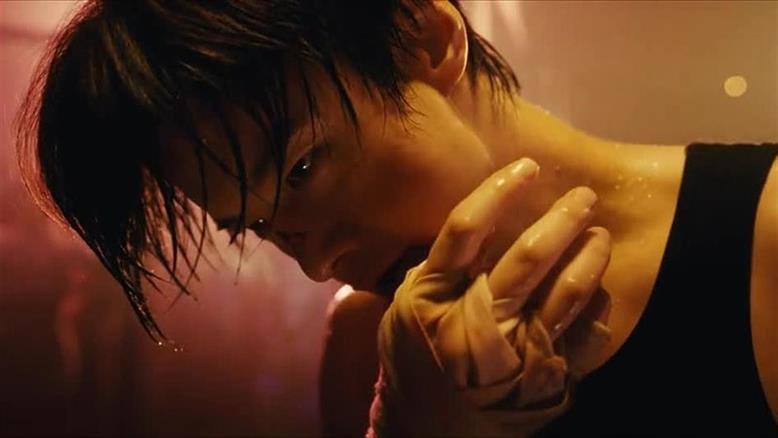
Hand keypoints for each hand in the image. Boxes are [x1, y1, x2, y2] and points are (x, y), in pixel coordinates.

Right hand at [370, 158, 611, 435]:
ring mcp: (517, 352)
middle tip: (584, 196)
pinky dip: (598, 306)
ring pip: (567, 292)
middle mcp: (477, 322)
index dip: (499, 192)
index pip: (466, 230)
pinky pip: (587, 334)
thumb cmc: (415, 357)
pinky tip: (599, 287)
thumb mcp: (404, 307)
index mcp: (433, 297)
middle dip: (563, 218)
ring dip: (591, 254)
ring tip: (599, 233)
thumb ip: (436, 267)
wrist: (430, 428)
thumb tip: (481, 218)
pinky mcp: (545, 376)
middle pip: (528, 257)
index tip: (527, 168)